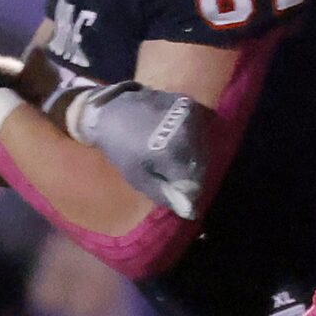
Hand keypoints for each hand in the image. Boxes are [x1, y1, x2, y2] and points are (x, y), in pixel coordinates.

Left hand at [70, 80, 209, 219]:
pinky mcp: (191, 104)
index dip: (186, 192)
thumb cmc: (121, 147)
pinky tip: (179, 141)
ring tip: (174, 158)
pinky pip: (202, 129)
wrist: (111, 109)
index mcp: (174, 152)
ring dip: (193, 157)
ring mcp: (192, 115)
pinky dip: (195, 139)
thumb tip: (190, 210)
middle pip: (202, 165)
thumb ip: (166, 194)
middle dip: (191, 174)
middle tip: (174, 176)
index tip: (177, 193)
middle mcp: (189, 132)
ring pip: (204, 147)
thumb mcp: (138, 177)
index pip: (195, 183)